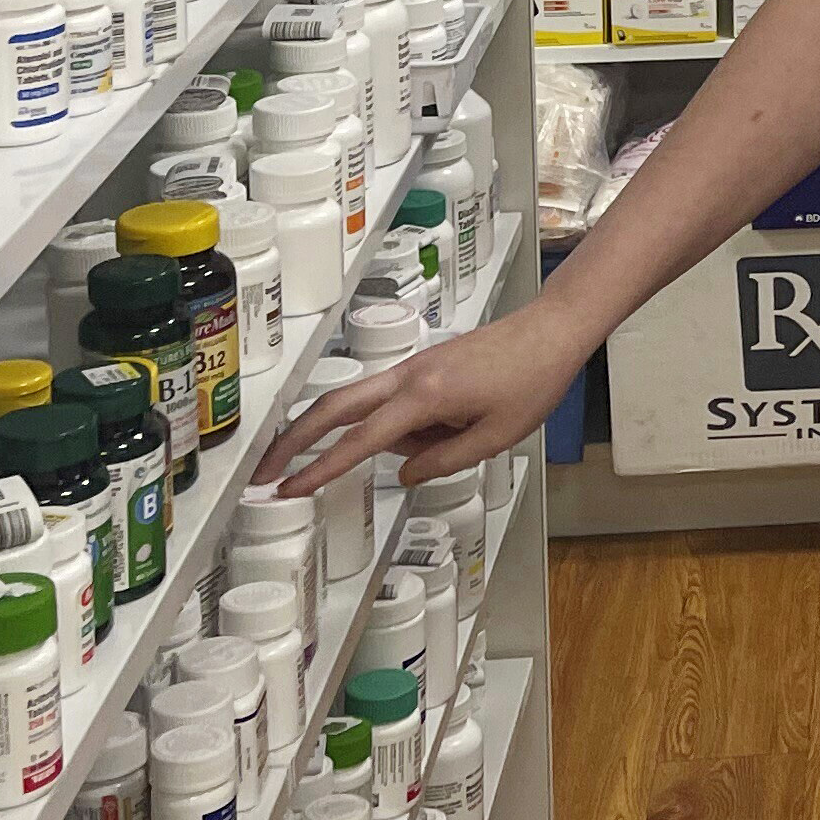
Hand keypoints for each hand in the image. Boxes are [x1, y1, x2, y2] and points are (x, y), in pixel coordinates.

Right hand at [270, 306, 591, 495]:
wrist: (552, 330)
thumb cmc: (533, 379)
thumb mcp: (495, 437)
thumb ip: (443, 460)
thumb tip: (402, 473)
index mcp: (424, 396)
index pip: (358, 440)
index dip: (319, 469)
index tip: (288, 489)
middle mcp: (408, 375)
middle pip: (333, 407)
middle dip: (295, 439)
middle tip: (267, 471)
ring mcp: (413, 366)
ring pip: (363, 402)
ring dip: (369, 432)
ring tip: (452, 435)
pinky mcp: (423, 365)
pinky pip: (391, 398)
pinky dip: (392, 421)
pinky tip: (441, 429)